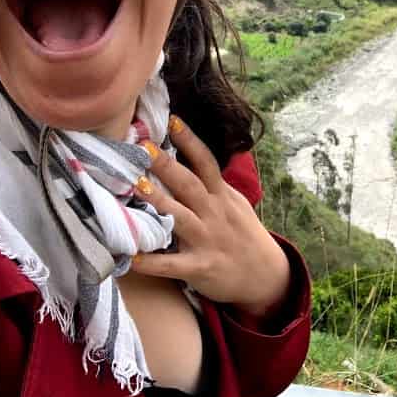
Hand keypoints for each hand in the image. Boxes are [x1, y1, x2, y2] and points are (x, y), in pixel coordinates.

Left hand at [131, 117, 290, 319]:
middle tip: (143, 148)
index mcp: (222, 196)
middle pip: (189, 184)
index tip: (173, 120)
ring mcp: (207, 240)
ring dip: (158, 202)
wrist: (265, 275)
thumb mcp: (233, 204)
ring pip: (180, 218)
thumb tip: (188, 159)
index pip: (206, 163)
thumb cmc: (242, 235)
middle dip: (166, 166)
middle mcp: (214, 213)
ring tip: (135, 187)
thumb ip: (212, 185)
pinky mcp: (201, 267)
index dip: (190, 141)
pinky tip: (131, 257)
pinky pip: (173, 264)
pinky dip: (152, 262)